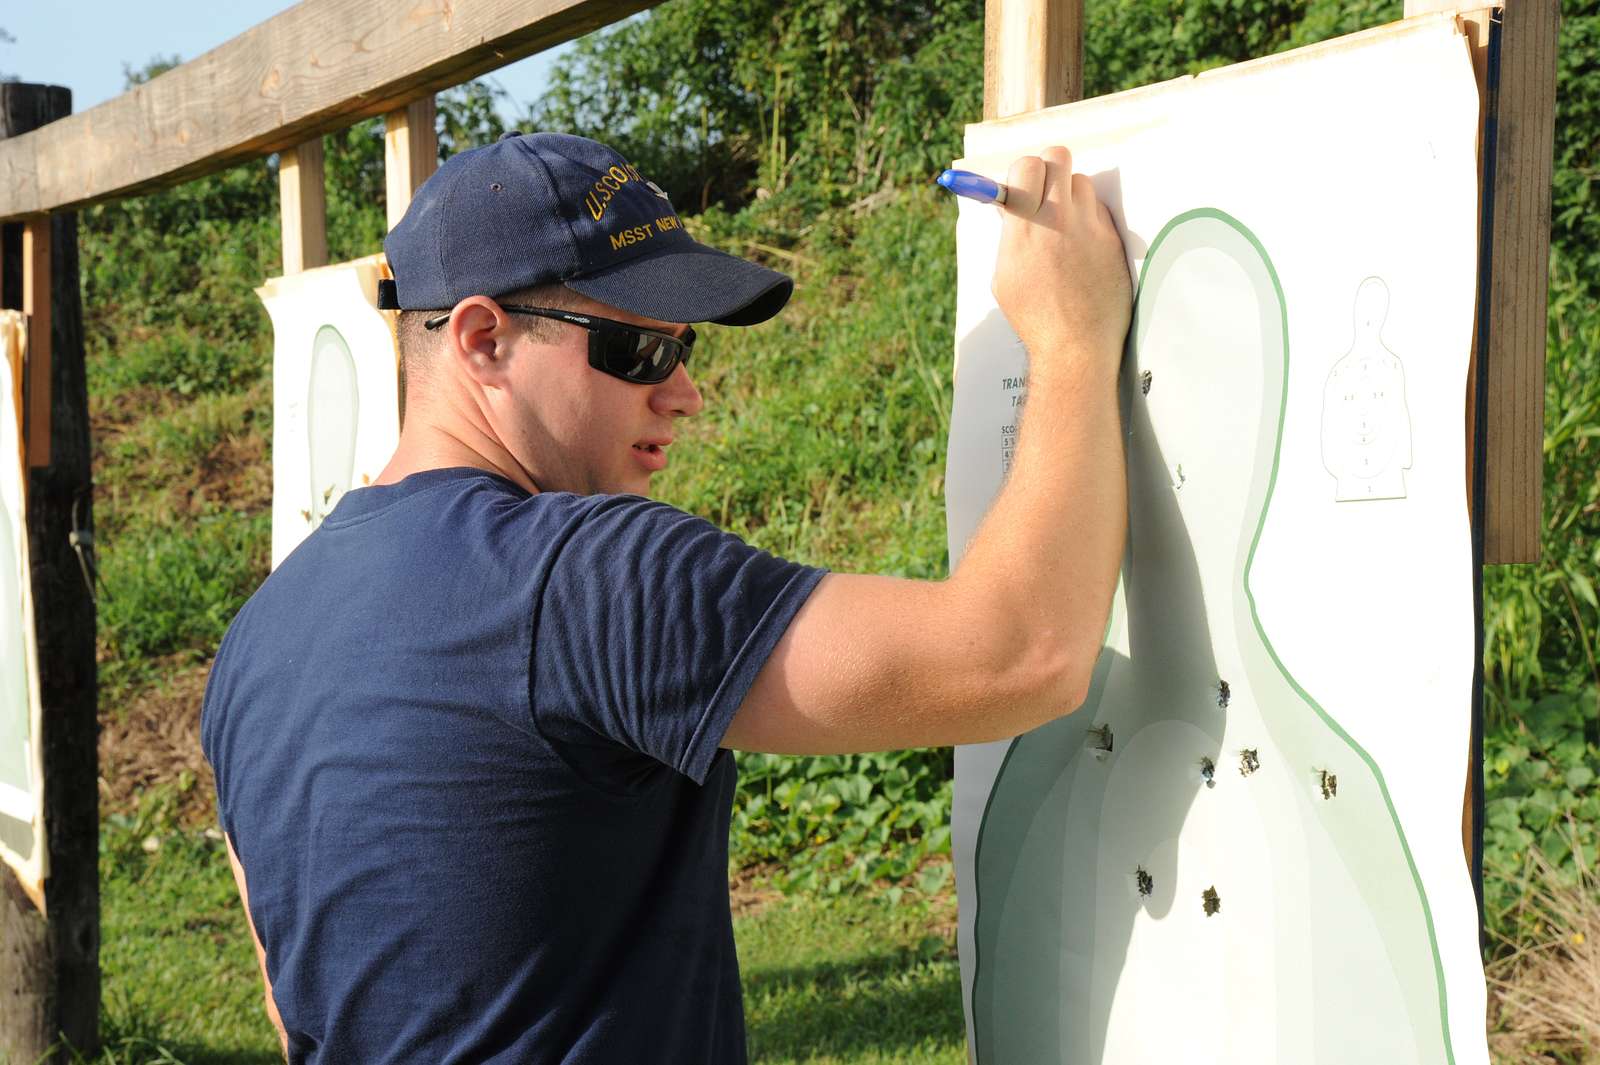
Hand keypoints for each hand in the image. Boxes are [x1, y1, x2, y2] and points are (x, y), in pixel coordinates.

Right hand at [990, 146, 1130, 381]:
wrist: (1076, 345)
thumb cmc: (1035, 316)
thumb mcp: (1004, 276)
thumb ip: (1010, 236)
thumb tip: (1012, 208)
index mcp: (1023, 226)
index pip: (1027, 164)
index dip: (1025, 173)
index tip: (1023, 189)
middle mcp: (1057, 217)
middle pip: (1058, 156)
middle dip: (1050, 169)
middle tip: (1046, 191)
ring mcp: (1089, 225)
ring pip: (1081, 183)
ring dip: (1071, 196)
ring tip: (1065, 226)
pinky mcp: (1112, 238)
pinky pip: (1099, 212)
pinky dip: (1089, 221)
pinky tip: (1083, 250)